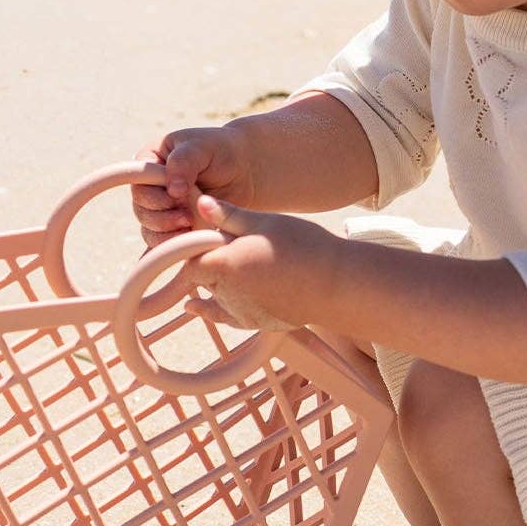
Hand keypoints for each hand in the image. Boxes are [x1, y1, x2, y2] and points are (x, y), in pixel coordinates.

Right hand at [130, 125, 256, 250]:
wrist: (246, 170)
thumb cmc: (222, 150)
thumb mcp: (201, 148)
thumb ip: (183, 163)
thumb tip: (173, 191)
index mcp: (151, 163)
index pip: (138, 184)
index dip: (154, 195)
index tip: (178, 195)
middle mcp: (152, 188)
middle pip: (141, 211)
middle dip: (162, 218)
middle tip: (187, 216)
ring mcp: (164, 210)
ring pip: (150, 231)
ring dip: (168, 234)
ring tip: (192, 226)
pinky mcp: (177, 228)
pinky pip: (165, 245)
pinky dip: (174, 248)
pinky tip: (188, 245)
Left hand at [175, 195, 338, 331]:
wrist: (336, 284)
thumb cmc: (303, 246)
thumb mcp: (264, 222)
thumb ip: (228, 216)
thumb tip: (200, 202)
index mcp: (223, 264)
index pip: (189, 258)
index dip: (192, 247)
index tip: (199, 236)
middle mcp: (226, 292)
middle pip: (201, 277)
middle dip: (205, 263)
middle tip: (221, 245)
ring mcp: (241, 311)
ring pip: (213, 295)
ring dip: (213, 283)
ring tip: (215, 268)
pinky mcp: (256, 323)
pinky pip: (226, 317)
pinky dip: (212, 311)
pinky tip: (198, 308)